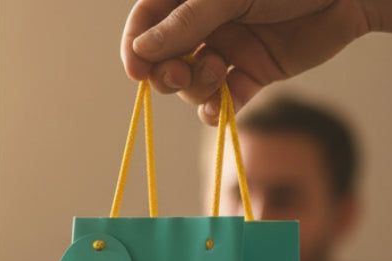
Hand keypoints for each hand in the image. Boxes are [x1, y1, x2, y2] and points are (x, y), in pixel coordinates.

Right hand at [120, 0, 369, 123]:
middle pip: (167, 58)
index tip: (137, 71)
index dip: (137, 47)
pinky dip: (220, 109)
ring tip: (221, 74)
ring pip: (195, 84)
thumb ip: (186, 22)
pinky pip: (225, 100)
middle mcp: (208, 22)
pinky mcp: (254, 74)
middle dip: (168, 72)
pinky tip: (224, 107)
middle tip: (179, 76)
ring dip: (199, 87)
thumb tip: (142, 50)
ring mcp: (230, 49)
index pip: (148, 21)